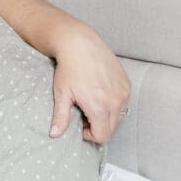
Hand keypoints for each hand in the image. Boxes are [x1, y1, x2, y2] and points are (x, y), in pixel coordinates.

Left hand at [51, 28, 130, 143]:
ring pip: (119, 116)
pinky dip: (113, 104)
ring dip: (106, 116)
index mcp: (99, 108)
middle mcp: (115, 101)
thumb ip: (61, 117)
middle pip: (112, 129)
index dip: (90, 135)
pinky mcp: (126, 84)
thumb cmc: (69, 69)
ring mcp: (123, 92)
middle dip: (98, 126)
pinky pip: (123, 102)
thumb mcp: (61, 94)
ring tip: (91, 103)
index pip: (102, 136)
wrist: (80, 44)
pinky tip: (99, 93)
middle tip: (83, 113)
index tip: (80, 125)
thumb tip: (54, 135)